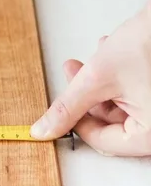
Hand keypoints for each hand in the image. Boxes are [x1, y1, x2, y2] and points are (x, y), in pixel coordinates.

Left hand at [30, 0, 150, 156]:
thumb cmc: (147, 44)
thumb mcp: (97, 78)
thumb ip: (68, 107)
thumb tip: (45, 129)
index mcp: (150, 135)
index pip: (103, 141)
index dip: (76, 123)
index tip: (61, 108)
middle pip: (110, 123)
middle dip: (88, 95)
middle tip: (73, 73)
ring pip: (118, 106)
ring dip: (99, 83)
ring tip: (93, 59)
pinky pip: (131, 96)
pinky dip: (116, 79)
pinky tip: (110, 55)